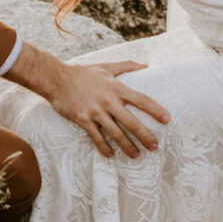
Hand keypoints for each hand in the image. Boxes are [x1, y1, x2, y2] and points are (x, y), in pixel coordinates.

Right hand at [16, 46, 169, 158]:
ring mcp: (95, 111)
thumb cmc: (82, 72)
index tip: (166, 119)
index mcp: (115, 87)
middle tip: (154, 146)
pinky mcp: (83, 120)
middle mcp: (108, 100)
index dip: (155, 110)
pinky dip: (104, 148)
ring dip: (127, 146)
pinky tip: (111, 155)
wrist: (56, 78)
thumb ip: (126, 66)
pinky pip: (96, 138)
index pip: (140, 99)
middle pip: (131, 121)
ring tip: (136, 155)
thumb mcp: (106, 67)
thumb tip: (146, 65)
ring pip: (115, 133)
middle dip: (144, 135)